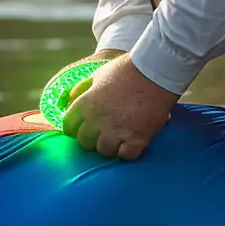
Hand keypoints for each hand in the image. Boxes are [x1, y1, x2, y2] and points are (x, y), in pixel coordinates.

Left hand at [64, 54, 178, 159]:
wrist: (156, 72)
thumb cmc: (128, 69)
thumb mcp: (99, 74)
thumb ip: (83, 88)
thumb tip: (71, 98)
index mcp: (86, 103)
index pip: (68, 126)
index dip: (74, 128)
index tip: (82, 128)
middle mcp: (98, 120)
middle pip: (85, 142)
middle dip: (92, 139)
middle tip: (103, 133)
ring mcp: (117, 131)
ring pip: (104, 151)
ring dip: (111, 146)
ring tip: (120, 137)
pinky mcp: (137, 139)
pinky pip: (126, 155)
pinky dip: (128, 151)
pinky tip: (133, 142)